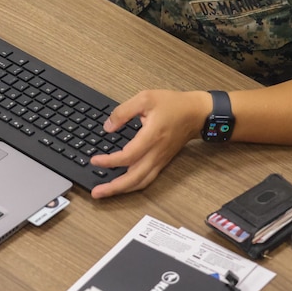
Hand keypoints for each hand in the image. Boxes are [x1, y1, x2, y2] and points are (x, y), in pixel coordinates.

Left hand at [88, 90, 210, 198]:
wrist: (197, 113)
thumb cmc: (173, 105)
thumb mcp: (145, 98)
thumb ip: (123, 112)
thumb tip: (108, 127)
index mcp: (152, 136)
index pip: (128, 156)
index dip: (110, 161)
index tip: (95, 160)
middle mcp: (157, 153)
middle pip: (134, 178)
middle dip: (114, 188)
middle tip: (96, 192)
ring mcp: (160, 160)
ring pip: (141, 182)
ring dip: (122, 190)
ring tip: (106, 192)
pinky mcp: (162, 162)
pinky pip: (146, 179)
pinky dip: (133, 185)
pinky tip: (122, 185)